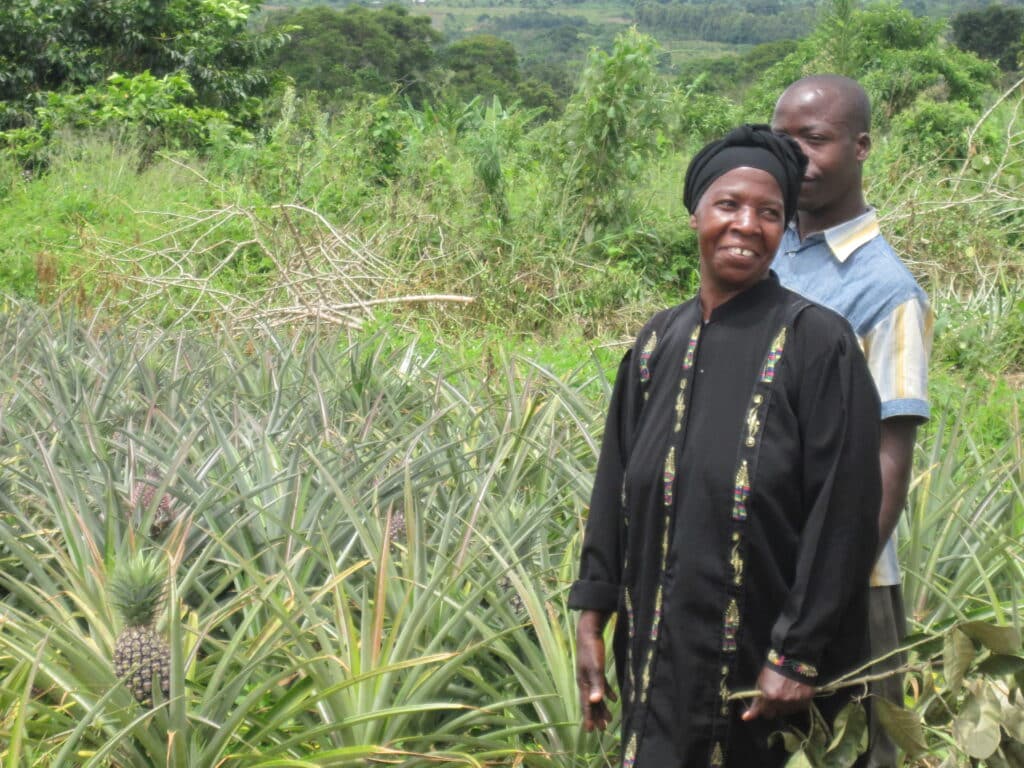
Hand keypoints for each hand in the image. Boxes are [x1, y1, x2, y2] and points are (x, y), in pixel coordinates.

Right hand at [576, 610, 616, 730]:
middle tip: (602, 729)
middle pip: (591, 702)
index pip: (586, 704)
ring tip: (609, 719)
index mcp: (583, 682)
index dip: (588, 717)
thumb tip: (595, 701)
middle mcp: (585, 681)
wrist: (589, 632)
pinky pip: (601, 686)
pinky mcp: (596, 669)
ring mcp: (590, 675)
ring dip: (602, 707)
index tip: (590, 731)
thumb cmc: (592, 650)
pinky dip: (607, 693)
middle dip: (596, 716)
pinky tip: (614, 699)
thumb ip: (596, 684)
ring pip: (596, 696)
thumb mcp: (596, 667)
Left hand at [741, 665, 814, 720]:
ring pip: (788, 711)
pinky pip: (799, 707)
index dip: (765, 709)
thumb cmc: (773, 671)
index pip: (766, 713)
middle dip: (776, 707)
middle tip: (777, 696)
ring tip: (787, 691)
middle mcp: (782, 703)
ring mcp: (795, 703)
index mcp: (769, 698)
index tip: (766, 705)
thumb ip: (755, 703)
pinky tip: (796, 692)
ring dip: (786, 705)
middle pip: (777, 713)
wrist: (793, 661)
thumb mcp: (760, 684)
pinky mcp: (806, 702)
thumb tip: (745, 718)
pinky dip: (797, 702)